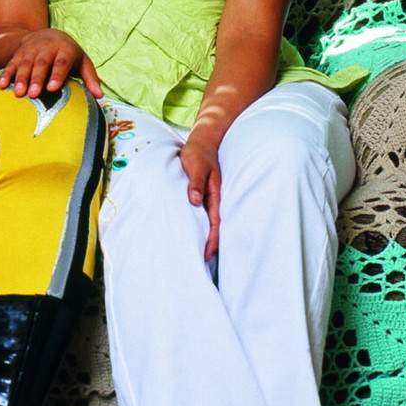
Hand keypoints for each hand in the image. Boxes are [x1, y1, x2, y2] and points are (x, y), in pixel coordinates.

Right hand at [0, 29, 102, 99]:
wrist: (46, 34)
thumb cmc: (68, 55)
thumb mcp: (82, 62)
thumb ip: (90, 78)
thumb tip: (99, 95)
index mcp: (65, 49)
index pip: (61, 62)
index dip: (57, 75)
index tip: (52, 88)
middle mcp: (47, 48)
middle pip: (42, 63)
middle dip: (37, 78)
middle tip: (34, 94)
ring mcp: (31, 50)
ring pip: (25, 64)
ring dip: (20, 78)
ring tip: (18, 93)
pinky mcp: (19, 54)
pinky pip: (11, 63)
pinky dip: (6, 74)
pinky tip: (1, 85)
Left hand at [180, 129, 222, 260]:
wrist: (201, 142)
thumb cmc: (197, 154)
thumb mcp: (195, 165)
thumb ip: (195, 183)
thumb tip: (194, 200)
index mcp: (215, 194)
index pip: (215, 223)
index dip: (211, 240)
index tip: (206, 255)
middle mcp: (213, 199)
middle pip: (213, 227)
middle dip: (209, 245)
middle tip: (198, 262)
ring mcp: (208, 198)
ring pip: (207, 222)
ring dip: (203, 236)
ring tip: (193, 253)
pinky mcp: (201, 195)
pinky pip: (201, 214)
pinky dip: (198, 225)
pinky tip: (190, 233)